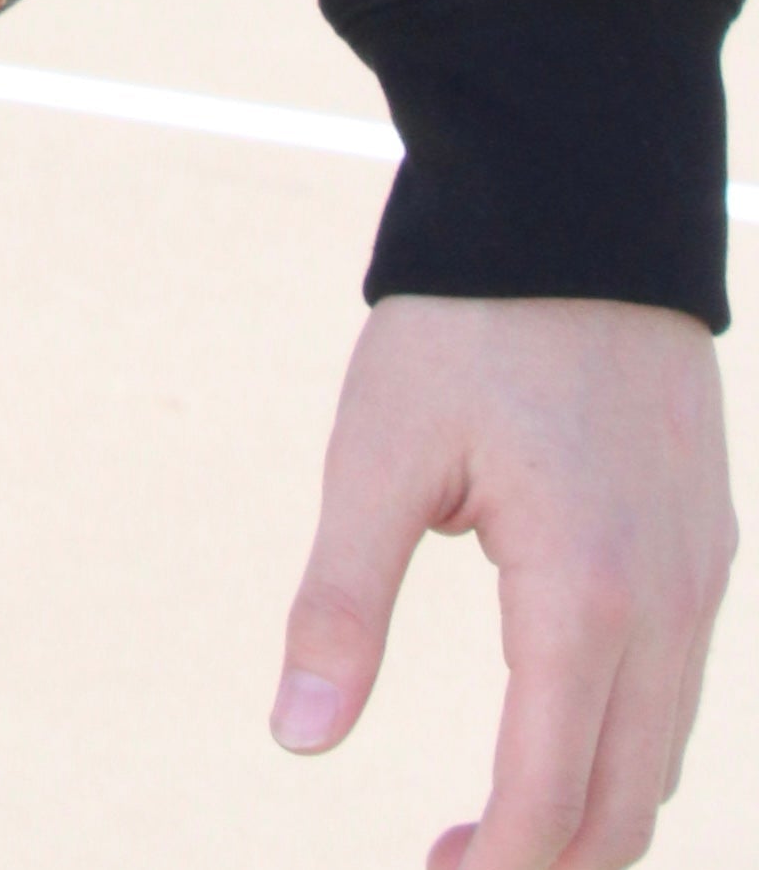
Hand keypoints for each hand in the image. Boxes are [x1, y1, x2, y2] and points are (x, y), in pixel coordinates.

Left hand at [275, 296, 733, 868]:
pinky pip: (678, 689)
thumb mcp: (376, 451)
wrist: (576, 200)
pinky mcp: (703, 545)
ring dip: (582, 813)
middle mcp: (667, 606)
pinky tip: (547, 729)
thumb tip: (298, 739)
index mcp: (584, 596)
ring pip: (660, 756)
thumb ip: (341, 602)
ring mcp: (700, 577)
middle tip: (444, 869)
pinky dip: (619, 745)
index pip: (550, 798)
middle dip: (542, 865)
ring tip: (482, 826)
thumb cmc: (465, 323)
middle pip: (622, 808)